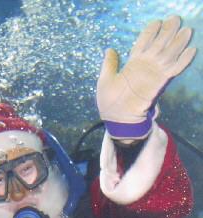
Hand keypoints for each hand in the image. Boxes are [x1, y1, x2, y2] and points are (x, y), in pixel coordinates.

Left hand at [97, 15, 195, 138]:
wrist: (117, 120)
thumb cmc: (109, 103)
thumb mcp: (105, 81)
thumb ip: (109, 65)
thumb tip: (110, 49)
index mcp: (132, 64)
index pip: (143, 43)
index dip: (151, 32)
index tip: (157, 22)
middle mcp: (145, 66)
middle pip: (159, 44)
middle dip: (168, 31)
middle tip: (176, 19)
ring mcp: (153, 74)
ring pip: (168, 54)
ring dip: (178, 42)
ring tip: (186, 30)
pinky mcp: (160, 84)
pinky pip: (174, 70)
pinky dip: (183, 61)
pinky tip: (192, 50)